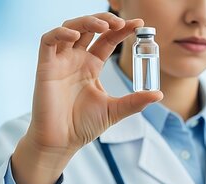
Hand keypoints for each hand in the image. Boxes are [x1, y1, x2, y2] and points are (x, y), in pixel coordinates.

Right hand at [12, 13, 162, 183]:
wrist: (62, 141)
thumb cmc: (83, 125)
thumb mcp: (115, 110)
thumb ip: (135, 101)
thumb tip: (160, 94)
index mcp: (92, 66)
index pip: (108, 40)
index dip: (121, 30)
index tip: (139, 24)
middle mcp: (76, 59)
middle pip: (89, 28)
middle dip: (105, 20)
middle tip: (121, 22)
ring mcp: (60, 61)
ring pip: (70, 28)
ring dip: (86, 22)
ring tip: (104, 26)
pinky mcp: (45, 67)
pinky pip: (48, 41)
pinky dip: (60, 34)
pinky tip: (75, 36)